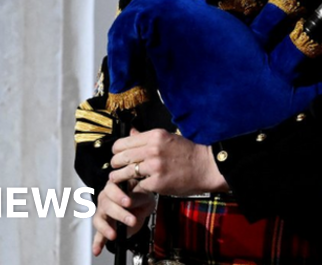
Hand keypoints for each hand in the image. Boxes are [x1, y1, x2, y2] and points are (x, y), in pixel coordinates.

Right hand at [91, 179, 154, 256]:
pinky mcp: (103, 226)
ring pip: (99, 219)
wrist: (143, 208)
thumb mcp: (145, 194)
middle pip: (106, 204)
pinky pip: (98, 234)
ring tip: (114, 235)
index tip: (128, 202)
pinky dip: (97, 243)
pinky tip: (97, 250)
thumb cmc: (142, 196)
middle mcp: (105, 198)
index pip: (112, 188)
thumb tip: (130, 200)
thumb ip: (137, 196)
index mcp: (115, 186)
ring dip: (106, 228)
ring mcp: (102, 212)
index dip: (118, 195)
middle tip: (131, 220)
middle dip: (119, 213)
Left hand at [109, 128, 228, 195]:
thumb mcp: (168, 138)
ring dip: (119, 178)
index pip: (122, 143)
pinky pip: (137, 186)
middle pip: (120, 157)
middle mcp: (153, 149)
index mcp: (155, 136)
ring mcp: (155, 166)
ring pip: (125, 173)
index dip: (116, 151)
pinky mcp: (157, 182)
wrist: (206, 167)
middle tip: (116, 168)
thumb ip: (147, 137)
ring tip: (119, 179)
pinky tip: (137, 187)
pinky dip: (135, 188)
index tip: (117, 156)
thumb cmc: (188, 153)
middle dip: (115, 164)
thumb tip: (130, 132)